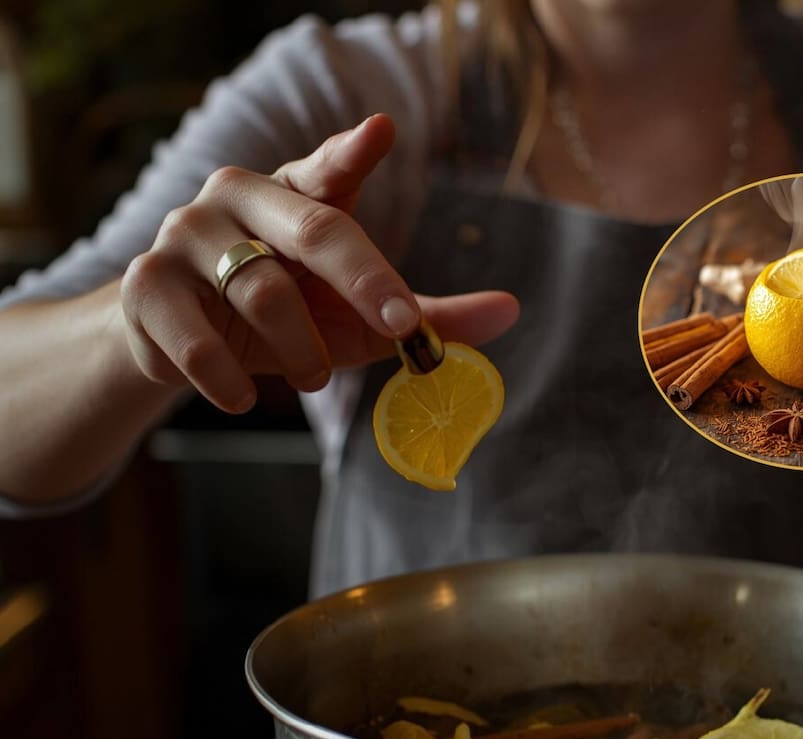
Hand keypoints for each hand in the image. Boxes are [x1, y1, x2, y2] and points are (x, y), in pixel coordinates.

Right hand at [120, 114, 519, 412]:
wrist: (175, 343)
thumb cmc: (286, 317)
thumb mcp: (358, 319)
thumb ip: (427, 315)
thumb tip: (512, 310)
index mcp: (297, 195)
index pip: (329, 169)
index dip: (354, 152)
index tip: (382, 132)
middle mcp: (241, 198)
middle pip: (314, 229)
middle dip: (367, 279)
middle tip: (403, 326)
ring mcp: (186, 235)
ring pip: (263, 293)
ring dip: (303, 349)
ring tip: (314, 374)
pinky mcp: (144, 284)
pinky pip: (194, 337)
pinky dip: (227, 377)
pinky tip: (241, 396)